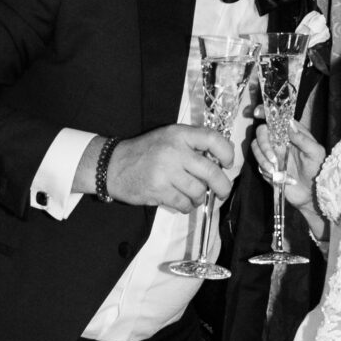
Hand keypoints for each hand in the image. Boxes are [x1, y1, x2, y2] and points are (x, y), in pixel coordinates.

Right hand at [93, 125, 236, 209]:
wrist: (112, 165)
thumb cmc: (144, 152)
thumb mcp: (168, 138)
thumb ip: (191, 145)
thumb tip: (220, 162)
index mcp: (179, 134)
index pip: (213, 139)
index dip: (227, 153)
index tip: (228, 163)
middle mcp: (174, 151)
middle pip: (211, 172)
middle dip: (223, 186)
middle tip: (222, 191)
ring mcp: (166, 171)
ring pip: (198, 191)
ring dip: (200, 197)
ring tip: (194, 196)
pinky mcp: (158, 190)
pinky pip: (184, 203)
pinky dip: (187, 206)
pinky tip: (183, 202)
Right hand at [252, 119, 325, 211]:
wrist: (313, 193)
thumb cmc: (318, 169)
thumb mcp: (315, 152)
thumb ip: (303, 138)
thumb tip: (289, 124)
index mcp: (292, 134)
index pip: (277, 119)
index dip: (266, 113)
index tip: (258, 113)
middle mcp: (280, 141)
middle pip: (261, 132)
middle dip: (263, 144)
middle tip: (273, 157)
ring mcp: (273, 154)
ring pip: (256, 148)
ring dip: (262, 159)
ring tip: (275, 170)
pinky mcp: (268, 168)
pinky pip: (259, 165)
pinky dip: (266, 171)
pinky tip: (279, 178)